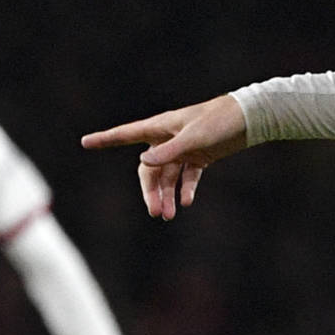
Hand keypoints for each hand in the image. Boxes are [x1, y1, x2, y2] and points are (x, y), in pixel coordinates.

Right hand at [80, 94, 246, 219]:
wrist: (249, 119)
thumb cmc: (218, 122)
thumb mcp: (194, 139)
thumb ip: (168, 152)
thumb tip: (143, 162)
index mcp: (160, 127)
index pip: (126, 134)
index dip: (105, 139)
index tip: (85, 142)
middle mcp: (168, 138)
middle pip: (150, 169)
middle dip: (151, 191)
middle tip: (156, 213)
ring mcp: (183, 148)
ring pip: (168, 176)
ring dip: (167, 195)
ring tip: (170, 215)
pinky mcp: (199, 156)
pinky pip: (187, 176)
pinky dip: (186, 189)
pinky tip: (187, 202)